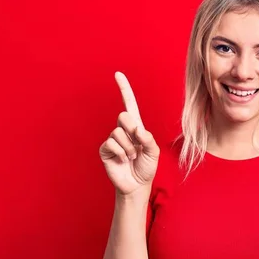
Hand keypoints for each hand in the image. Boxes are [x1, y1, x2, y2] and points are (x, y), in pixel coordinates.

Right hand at [99, 72, 159, 195]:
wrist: (137, 185)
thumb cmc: (146, 167)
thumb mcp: (154, 152)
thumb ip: (148, 139)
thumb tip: (137, 129)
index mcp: (136, 127)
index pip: (129, 104)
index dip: (124, 89)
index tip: (118, 74)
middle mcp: (123, 130)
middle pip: (124, 116)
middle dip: (132, 130)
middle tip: (137, 145)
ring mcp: (113, 140)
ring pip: (119, 133)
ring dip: (130, 148)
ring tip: (132, 157)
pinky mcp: (105, 150)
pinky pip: (112, 143)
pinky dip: (121, 153)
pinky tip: (124, 160)